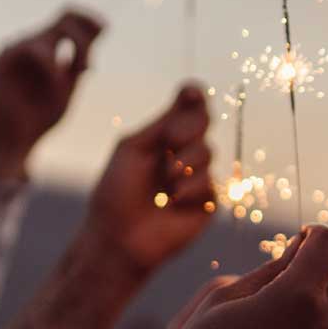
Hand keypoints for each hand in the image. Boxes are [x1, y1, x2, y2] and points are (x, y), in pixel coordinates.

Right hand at [0, 8, 102, 178]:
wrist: (17, 141)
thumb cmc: (43, 117)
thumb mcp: (69, 86)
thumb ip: (79, 61)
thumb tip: (100, 29)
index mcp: (48, 47)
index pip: (69, 18)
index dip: (88, 18)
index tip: (106, 28)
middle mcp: (31, 43)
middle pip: (63, 18)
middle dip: (83, 38)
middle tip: (88, 64)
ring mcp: (15, 49)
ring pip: (49, 34)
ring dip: (71, 52)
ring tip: (76, 77)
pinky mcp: (1, 59)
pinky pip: (31, 48)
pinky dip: (50, 64)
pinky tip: (57, 81)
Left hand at [86, 84, 216, 273]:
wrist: (118, 237)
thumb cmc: (116, 192)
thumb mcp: (133, 148)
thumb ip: (163, 122)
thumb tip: (190, 91)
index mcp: (163, 136)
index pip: (188, 107)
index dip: (193, 95)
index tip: (189, 93)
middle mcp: (183, 152)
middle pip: (203, 120)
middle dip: (187, 128)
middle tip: (168, 143)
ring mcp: (197, 176)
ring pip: (208, 152)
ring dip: (184, 163)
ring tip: (164, 183)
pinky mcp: (208, 202)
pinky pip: (210, 182)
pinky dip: (190, 189)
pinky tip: (172, 202)